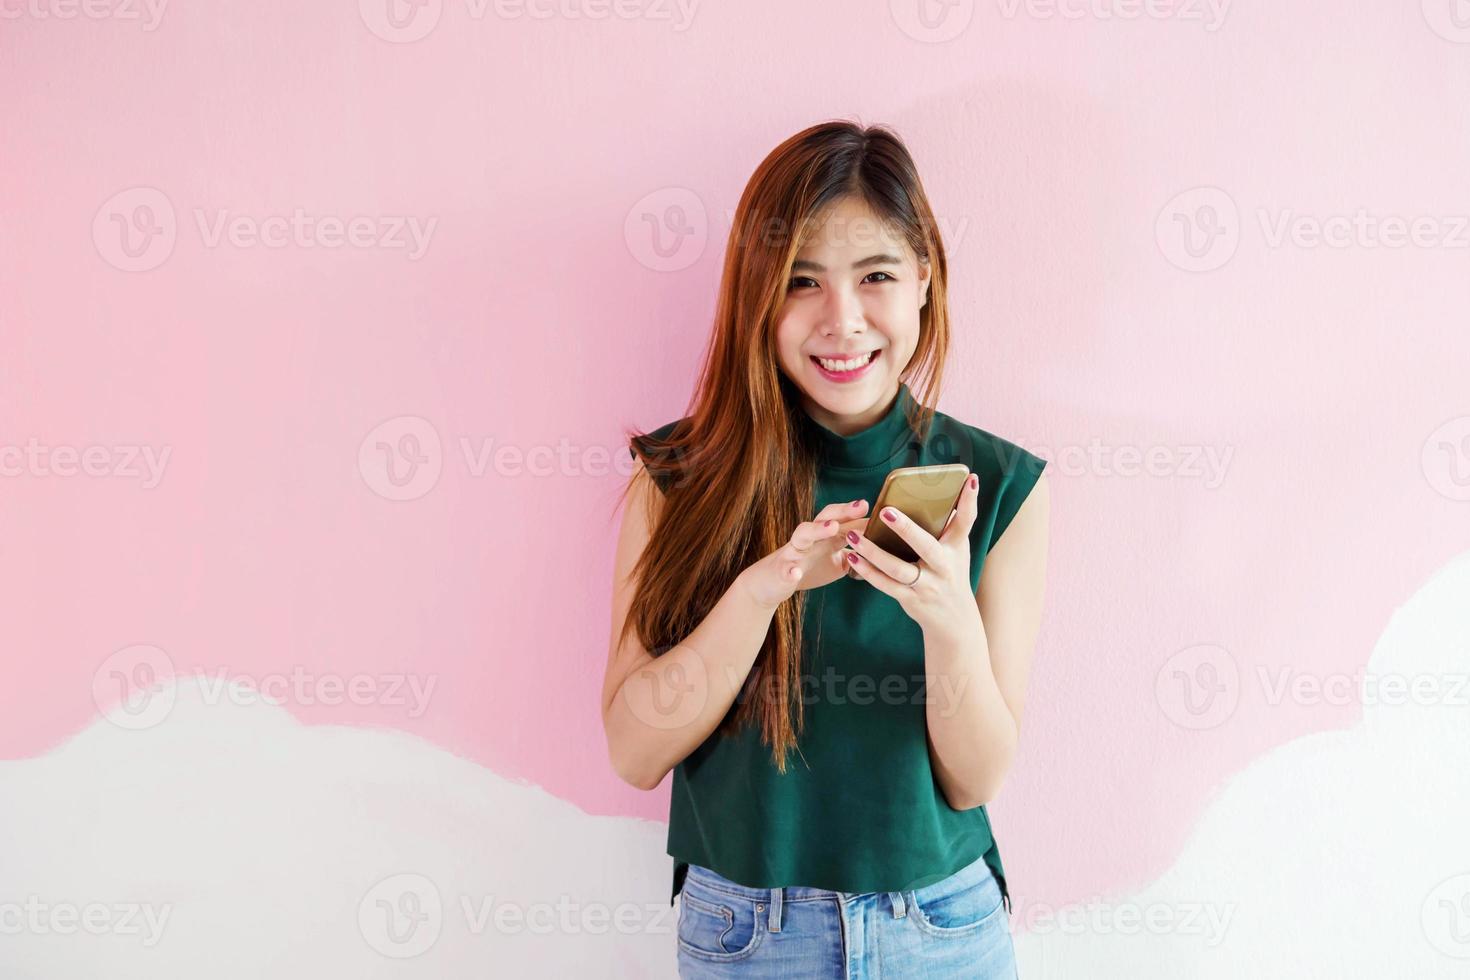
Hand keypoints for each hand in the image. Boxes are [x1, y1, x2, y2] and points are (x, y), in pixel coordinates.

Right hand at [739, 500, 870, 609]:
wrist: (771, 583)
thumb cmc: (807, 567)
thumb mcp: (836, 559)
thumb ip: (855, 550)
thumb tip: (883, 546)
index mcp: (825, 537)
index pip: (845, 520)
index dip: (862, 515)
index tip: (883, 508)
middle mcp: (810, 539)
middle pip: (826, 518)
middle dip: (843, 511)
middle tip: (861, 505)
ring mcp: (794, 552)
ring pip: (803, 534)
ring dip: (817, 529)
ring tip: (831, 527)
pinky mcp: (781, 570)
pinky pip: (785, 569)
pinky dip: (789, 570)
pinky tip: (794, 573)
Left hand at [843, 471, 982, 636]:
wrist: (953, 619)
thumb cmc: (951, 574)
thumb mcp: (958, 551)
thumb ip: (950, 526)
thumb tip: (943, 494)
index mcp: (957, 549)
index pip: (966, 521)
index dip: (969, 500)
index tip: (969, 478)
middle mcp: (944, 567)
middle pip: (925, 546)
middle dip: (906, 529)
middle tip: (886, 510)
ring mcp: (927, 585)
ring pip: (897, 569)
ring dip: (873, 552)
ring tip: (854, 535)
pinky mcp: (910, 599)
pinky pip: (885, 585)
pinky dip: (868, 571)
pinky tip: (852, 557)